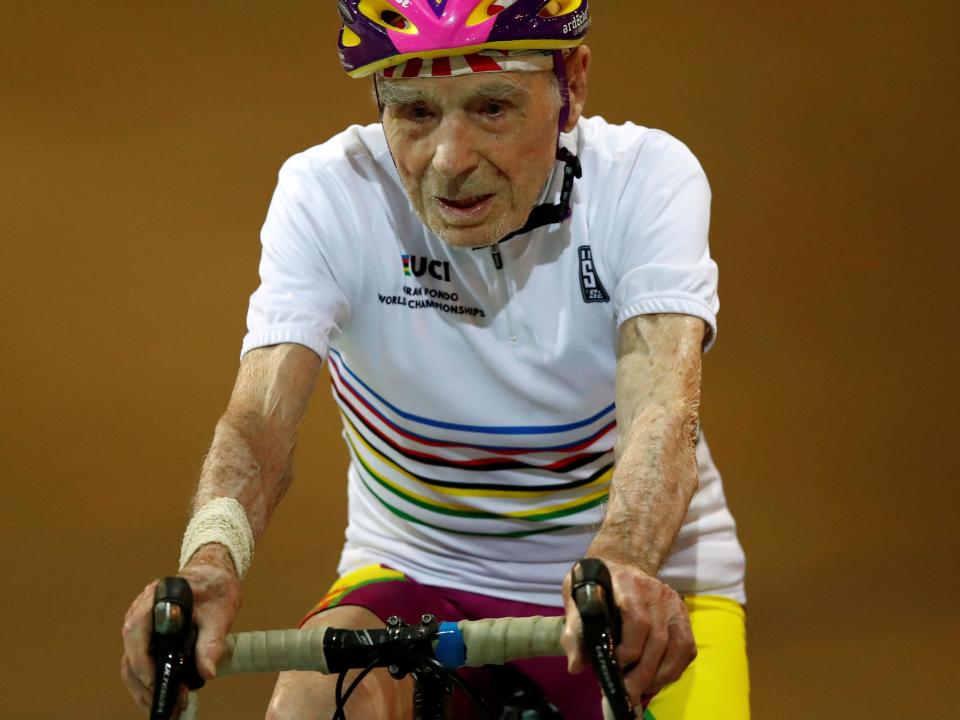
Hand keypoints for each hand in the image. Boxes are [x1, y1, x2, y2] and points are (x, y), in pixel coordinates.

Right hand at [120, 544, 242, 713]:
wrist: (214, 572)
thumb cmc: (216, 586)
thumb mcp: (220, 613)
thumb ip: (212, 641)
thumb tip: (207, 671)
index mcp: (157, 598)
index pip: (136, 631)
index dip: (142, 659)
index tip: (156, 681)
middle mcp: (141, 610)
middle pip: (130, 652)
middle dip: (144, 683)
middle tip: (166, 703)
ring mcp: (141, 622)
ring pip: (130, 660)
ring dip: (143, 687)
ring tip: (164, 707)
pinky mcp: (147, 633)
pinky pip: (138, 658)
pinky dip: (146, 679)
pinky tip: (159, 694)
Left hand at [561, 555, 695, 705]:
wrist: (621, 562)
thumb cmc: (596, 582)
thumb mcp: (576, 594)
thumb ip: (574, 627)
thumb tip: (576, 665)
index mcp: (627, 583)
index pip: (638, 620)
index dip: (629, 648)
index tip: (615, 664)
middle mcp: (656, 592)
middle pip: (658, 639)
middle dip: (642, 672)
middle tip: (626, 691)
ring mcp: (672, 603)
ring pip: (678, 646)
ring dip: (660, 675)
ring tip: (641, 688)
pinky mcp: (682, 614)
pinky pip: (687, 647)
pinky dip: (674, 668)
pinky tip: (656, 678)